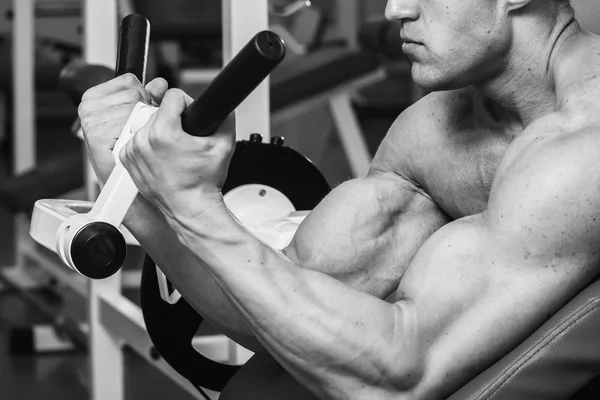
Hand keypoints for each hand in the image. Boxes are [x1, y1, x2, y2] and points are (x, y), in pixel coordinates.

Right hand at [78, 73, 168, 185]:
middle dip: (144, 111)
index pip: (129, 81)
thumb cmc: (128, 149)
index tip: (140, 113)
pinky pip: (128, 124)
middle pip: (134, 94)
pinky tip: (128, 145)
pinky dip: (134, 136)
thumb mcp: (139, 116)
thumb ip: (149, 97)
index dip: (143, 96)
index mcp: (95, 96)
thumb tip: (160, 84)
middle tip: (138, 130)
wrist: (122, 181)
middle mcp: (88, 106)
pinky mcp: (96, 135)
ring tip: (133, 139)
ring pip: (133, 109)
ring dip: (141, 125)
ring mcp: (90, 120)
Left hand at [119, 88, 235, 219]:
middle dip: (173, 120)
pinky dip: (148, 144)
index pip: (173, 96)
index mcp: (163, 132)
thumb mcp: (224, 145)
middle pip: (158, 110)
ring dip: (160, 131)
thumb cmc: (203, 182)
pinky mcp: (126, 159)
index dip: (187, 104)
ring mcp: (132, 150)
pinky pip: (137, 138)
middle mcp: (143, 140)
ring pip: (147, 123)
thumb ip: (225, 117)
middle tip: (184, 140)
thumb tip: (220, 103)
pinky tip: (162, 156)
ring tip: (173, 149)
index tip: (191, 118)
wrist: (191, 208)